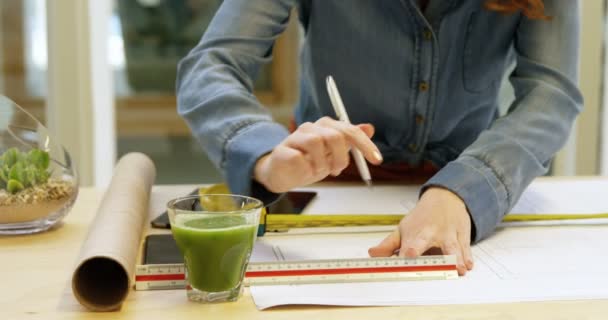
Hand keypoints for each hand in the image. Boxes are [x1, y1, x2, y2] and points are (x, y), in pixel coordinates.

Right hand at [254, 116, 382, 192]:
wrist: (283, 174)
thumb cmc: (310, 163)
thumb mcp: (335, 154)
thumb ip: (350, 140)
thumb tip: (370, 128)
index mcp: (326, 127)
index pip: (349, 130)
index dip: (365, 145)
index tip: (376, 160)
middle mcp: (311, 128)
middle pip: (334, 136)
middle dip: (341, 158)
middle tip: (337, 171)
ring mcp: (295, 137)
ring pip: (316, 143)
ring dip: (321, 164)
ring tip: (318, 171)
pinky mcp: (281, 150)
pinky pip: (298, 158)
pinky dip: (305, 169)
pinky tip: (303, 171)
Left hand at [368, 187, 473, 275]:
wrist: (446, 198)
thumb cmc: (423, 217)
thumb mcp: (403, 228)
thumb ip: (389, 244)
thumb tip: (373, 254)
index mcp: (415, 235)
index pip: (408, 247)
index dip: (405, 256)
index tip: (401, 264)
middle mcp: (432, 235)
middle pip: (427, 243)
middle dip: (424, 251)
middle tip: (424, 260)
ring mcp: (448, 237)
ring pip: (453, 248)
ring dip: (455, 258)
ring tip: (458, 268)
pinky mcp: (462, 238)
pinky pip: (466, 249)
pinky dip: (467, 257)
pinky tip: (468, 265)